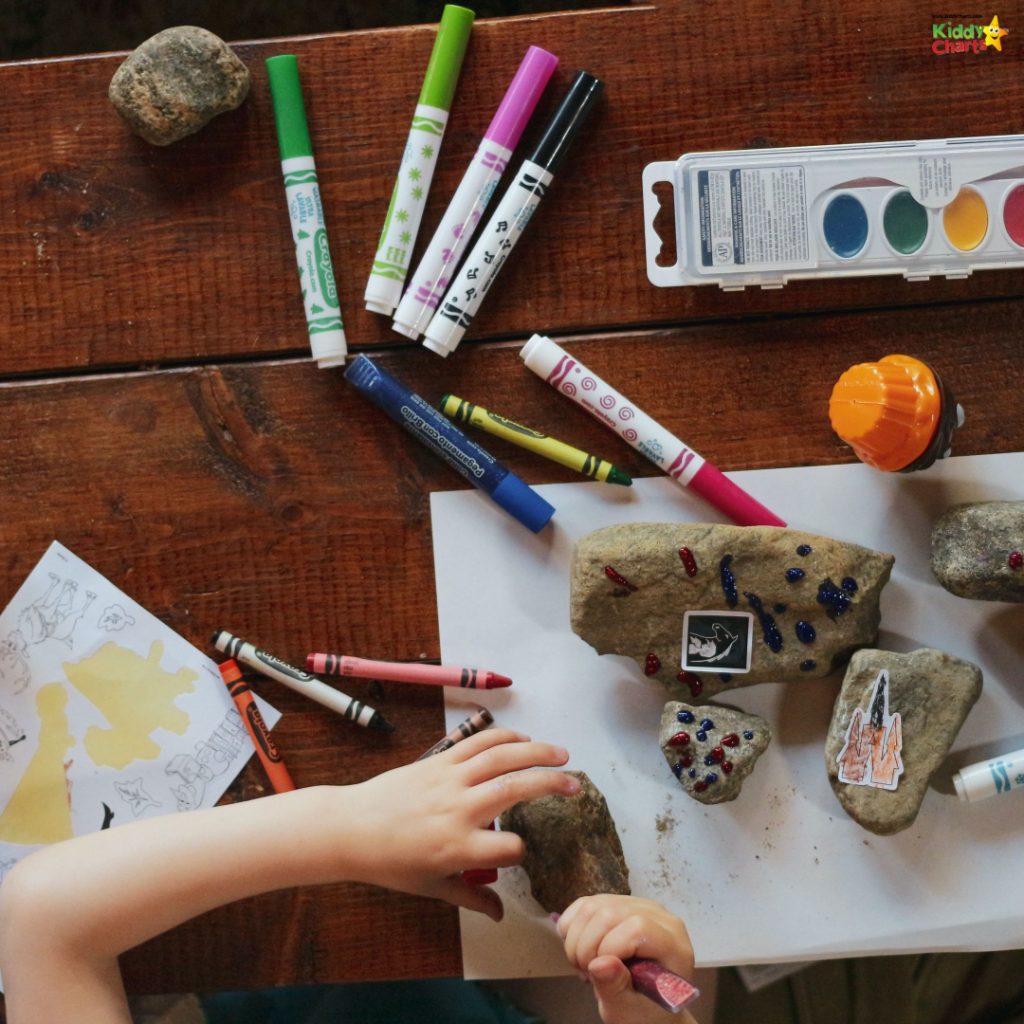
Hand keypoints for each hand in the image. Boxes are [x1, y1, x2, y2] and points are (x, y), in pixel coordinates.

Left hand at [338, 728, 576, 920]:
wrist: (352, 828)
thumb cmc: (392, 864)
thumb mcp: (433, 888)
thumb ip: (472, 899)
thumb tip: (503, 916)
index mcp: (459, 848)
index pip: (510, 848)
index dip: (522, 852)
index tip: (520, 852)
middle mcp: (459, 810)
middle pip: (516, 789)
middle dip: (551, 785)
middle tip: (576, 786)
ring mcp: (450, 780)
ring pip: (501, 757)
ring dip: (536, 751)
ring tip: (562, 754)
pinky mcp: (439, 761)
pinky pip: (477, 743)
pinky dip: (504, 736)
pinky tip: (524, 739)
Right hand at [558, 894, 696, 1023]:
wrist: (645, 1004)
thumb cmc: (644, 1011)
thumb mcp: (629, 1011)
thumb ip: (616, 988)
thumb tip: (600, 963)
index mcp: (673, 944)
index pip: (637, 928)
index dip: (609, 948)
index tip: (598, 974)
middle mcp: (659, 915)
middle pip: (609, 913)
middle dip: (586, 946)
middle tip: (586, 973)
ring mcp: (637, 904)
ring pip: (593, 906)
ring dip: (576, 938)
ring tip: (584, 964)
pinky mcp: (618, 902)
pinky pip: (585, 903)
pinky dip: (572, 926)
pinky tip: (579, 949)